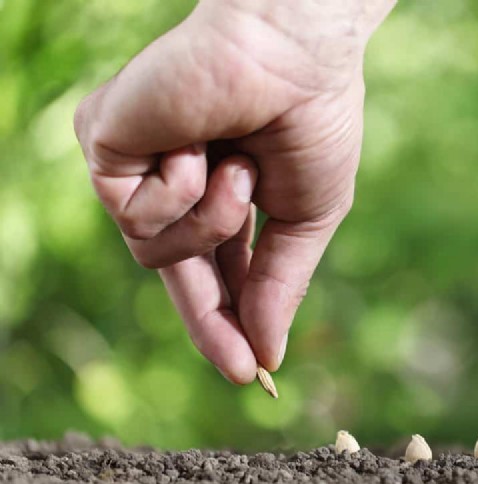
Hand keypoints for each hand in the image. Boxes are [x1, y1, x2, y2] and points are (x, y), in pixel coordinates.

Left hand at [74, 0, 394, 382]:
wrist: (295, 57)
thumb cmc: (313, 123)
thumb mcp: (308, 217)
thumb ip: (280, 285)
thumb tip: (269, 356)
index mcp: (224, 196)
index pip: (219, 270)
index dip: (234, 319)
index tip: (252, 369)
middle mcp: (173, 183)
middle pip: (176, 275)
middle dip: (210, 319)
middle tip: (239, 367)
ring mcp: (138, 167)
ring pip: (153, 253)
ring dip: (211, 221)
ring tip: (237, 168)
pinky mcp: (102, 143)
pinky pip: (128, 214)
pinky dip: (176, 189)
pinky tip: (197, 145)